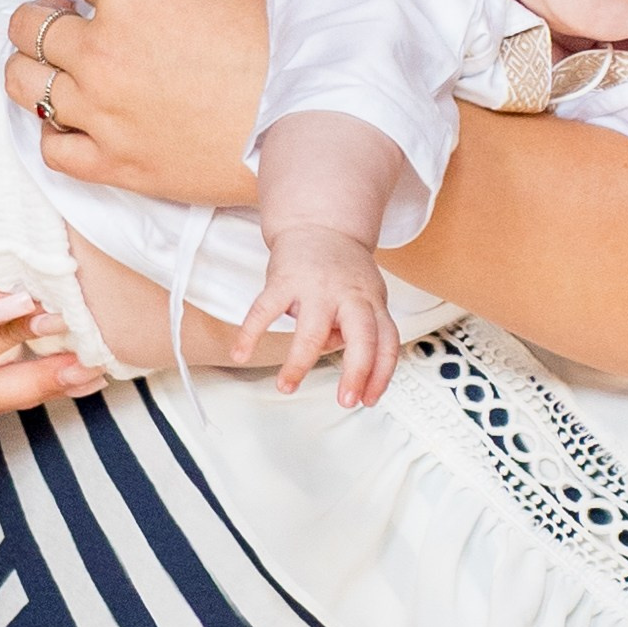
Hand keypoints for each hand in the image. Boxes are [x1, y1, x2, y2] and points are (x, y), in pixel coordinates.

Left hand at [5, 0, 268, 206]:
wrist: (303, 129)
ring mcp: (101, 111)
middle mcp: (101, 52)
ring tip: (51, 64)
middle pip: (32, 23)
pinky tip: (68, 121)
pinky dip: (52, 131)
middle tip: (62, 14)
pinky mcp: (113, 162)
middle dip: (43, 12)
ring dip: (30, 66)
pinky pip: (53, 147)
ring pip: (23, 83)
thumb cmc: (279, 54)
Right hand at [235, 226, 399, 406]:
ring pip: (312, 331)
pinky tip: (241, 353)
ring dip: (299, 364)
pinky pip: (265, 310)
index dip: (381, 374)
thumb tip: (338, 352)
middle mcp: (347, 295)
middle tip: (345, 400)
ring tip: (287, 385)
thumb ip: (358, 328)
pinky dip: (250, 334)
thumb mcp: (365, 296)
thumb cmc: (344, 270)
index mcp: (371, 302)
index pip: (386, 342)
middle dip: (355, 372)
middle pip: (361, 337)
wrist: (320, 225)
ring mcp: (316, 288)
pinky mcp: (283, 280)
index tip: (369, 398)